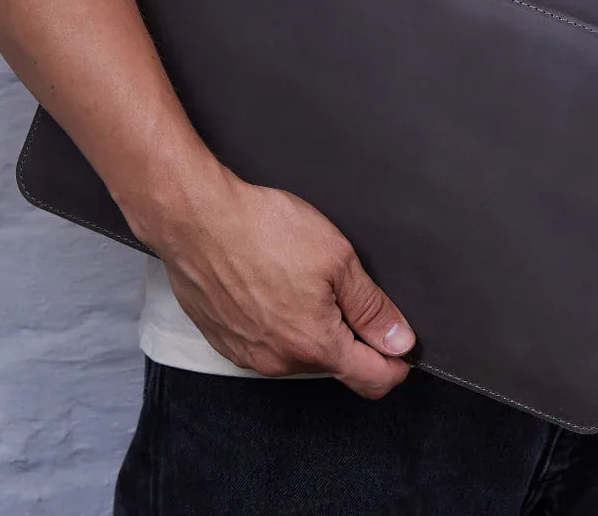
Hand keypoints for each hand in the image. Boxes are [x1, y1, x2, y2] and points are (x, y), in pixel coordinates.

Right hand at [142, 160, 415, 398]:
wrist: (196, 218)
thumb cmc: (262, 230)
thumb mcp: (337, 259)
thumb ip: (371, 307)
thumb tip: (399, 341)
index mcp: (314, 345)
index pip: (371, 379)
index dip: (396, 364)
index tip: (401, 345)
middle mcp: (278, 361)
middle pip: (335, 364)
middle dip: (350, 336)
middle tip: (345, 288)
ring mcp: (247, 354)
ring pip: (299, 354)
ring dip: (312, 328)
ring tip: (303, 279)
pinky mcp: (224, 340)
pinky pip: (266, 344)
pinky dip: (278, 323)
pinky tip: (273, 285)